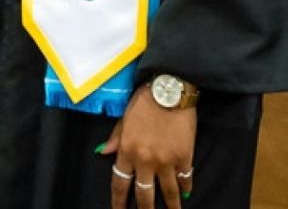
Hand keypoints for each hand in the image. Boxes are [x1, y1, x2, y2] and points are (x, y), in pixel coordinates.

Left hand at [103, 85, 195, 207]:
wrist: (169, 90)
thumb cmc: (144, 101)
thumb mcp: (124, 117)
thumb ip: (115, 138)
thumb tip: (102, 153)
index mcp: (128, 150)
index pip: (120, 183)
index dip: (119, 202)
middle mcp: (146, 160)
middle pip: (144, 195)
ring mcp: (167, 161)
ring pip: (168, 193)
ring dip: (171, 206)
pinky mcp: (185, 157)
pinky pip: (185, 179)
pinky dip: (185, 188)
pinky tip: (185, 193)